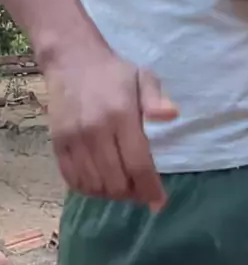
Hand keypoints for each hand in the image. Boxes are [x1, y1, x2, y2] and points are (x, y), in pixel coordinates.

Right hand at [43, 44, 177, 207]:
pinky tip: (101, 183)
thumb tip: (172, 115)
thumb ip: (155, 98)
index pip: (137, 163)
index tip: (159, 202)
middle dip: (132, 193)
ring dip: (111, 194)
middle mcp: (96, 130)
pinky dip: (89, 189)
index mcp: (121, 114)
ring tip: (123, 187)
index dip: (150, 188)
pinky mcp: (58, 145)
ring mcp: (74, 139)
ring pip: (95, 186)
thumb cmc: (113, 72)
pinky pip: (73, 181)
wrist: (72, 61)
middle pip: (116, 181)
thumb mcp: (142, 76)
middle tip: (141, 191)